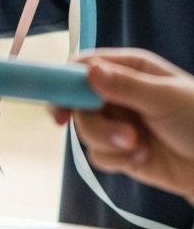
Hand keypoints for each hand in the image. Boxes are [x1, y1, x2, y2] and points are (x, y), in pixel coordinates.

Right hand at [51, 49, 193, 202]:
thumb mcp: (166, 98)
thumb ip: (126, 86)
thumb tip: (90, 71)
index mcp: (130, 69)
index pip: (84, 67)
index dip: (66, 85)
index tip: (61, 109)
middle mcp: (118, 93)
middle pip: (78, 105)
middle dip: (98, 125)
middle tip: (125, 136)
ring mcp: (117, 123)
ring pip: (86, 133)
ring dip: (111, 144)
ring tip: (140, 147)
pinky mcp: (119, 151)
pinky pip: (98, 156)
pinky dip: (117, 160)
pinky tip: (143, 158)